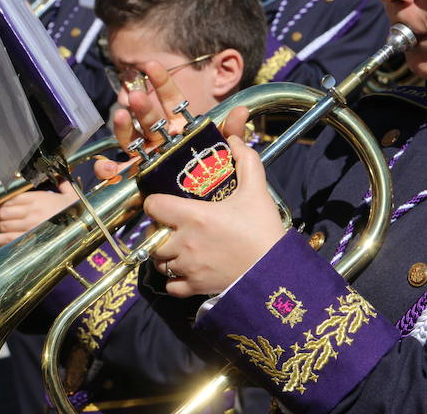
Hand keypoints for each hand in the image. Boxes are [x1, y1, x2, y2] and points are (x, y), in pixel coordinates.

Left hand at [0, 181, 76, 245]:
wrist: (86, 229)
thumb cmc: (79, 213)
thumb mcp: (72, 194)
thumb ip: (62, 183)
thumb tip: (61, 174)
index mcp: (39, 198)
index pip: (10, 197)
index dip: (0, 200)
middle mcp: (31, 211)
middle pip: (3, 210)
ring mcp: (29, 226)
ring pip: (2, 224)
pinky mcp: (28, 241)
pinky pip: (5, 239)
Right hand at [92, 61, 247, 180]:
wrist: (209, 208)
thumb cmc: (215, 175)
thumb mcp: (226, 153)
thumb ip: (232, 133)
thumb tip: (241, 111)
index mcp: (180, 127)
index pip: (170, 100)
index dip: (161, 82)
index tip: (151, 66)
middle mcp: (161, 139)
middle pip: (148, 118)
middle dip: (142, 106)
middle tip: (137, 97)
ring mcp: (148, 157)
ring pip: (130, 139)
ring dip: (123, 127)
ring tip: (121, 117)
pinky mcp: (139, 179)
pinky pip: (120, 172)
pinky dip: (109, 169)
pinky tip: (107, 167)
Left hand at [144, 135, 284, 296]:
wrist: (275, 270)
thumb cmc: (263, 230)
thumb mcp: (256, 190)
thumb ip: (245, 160)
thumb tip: (234, 139)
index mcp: (193, 216)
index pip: (153, 206)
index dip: (156, 202)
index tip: (167, 202)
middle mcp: (184, 242)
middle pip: (152, 236)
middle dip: (159, 230)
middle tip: (174, 225)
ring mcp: (187, 267)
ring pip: (158, 261)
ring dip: (164, 253)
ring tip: (179, 246)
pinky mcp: (194, 287)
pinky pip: (170, 285)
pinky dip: (173, 278)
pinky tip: (186, 269)